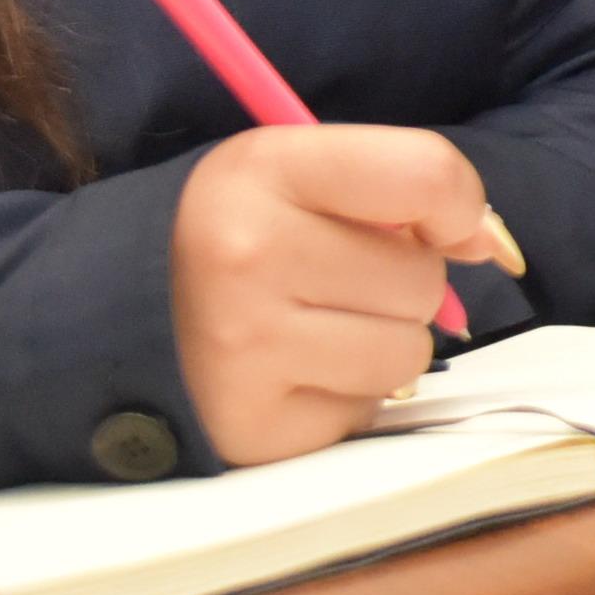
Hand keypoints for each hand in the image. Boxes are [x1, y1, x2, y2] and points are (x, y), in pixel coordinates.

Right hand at [168, 124, 494, 465]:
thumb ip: (391, 188)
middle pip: (422, 279)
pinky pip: (365, 413)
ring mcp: (247, 348)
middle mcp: (249, 253)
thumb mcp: (287, 174)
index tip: (448, 227)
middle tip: (330, 280)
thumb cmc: (225, 236)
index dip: (459, 205)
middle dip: (399, 284)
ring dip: (379, 346)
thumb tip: (490, 243)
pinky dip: (343, 397)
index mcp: (264, 167)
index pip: (424, 172)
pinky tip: (287, 375)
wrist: (104, 318)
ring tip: (309, 329)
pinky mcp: (252, 428)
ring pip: (408, 354)